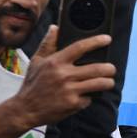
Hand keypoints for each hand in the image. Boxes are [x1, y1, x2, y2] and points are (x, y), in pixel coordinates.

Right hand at [0, 27, 115, 137]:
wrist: (25, 109)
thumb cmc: (32, 84)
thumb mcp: (36, 61)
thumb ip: (48, 44)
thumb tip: (55, 28)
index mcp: (55, 62)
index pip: (80, 47)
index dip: (96, 41)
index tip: (107, 39)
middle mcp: (64, 75)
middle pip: (98, 68)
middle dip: (109, 68)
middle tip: (110, 69)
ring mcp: (69, 90)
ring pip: (101, 83)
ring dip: (108, 82)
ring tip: (108, 81)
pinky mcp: (73, 104)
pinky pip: (90, 98)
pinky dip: (90, 97)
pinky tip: (85, 95)